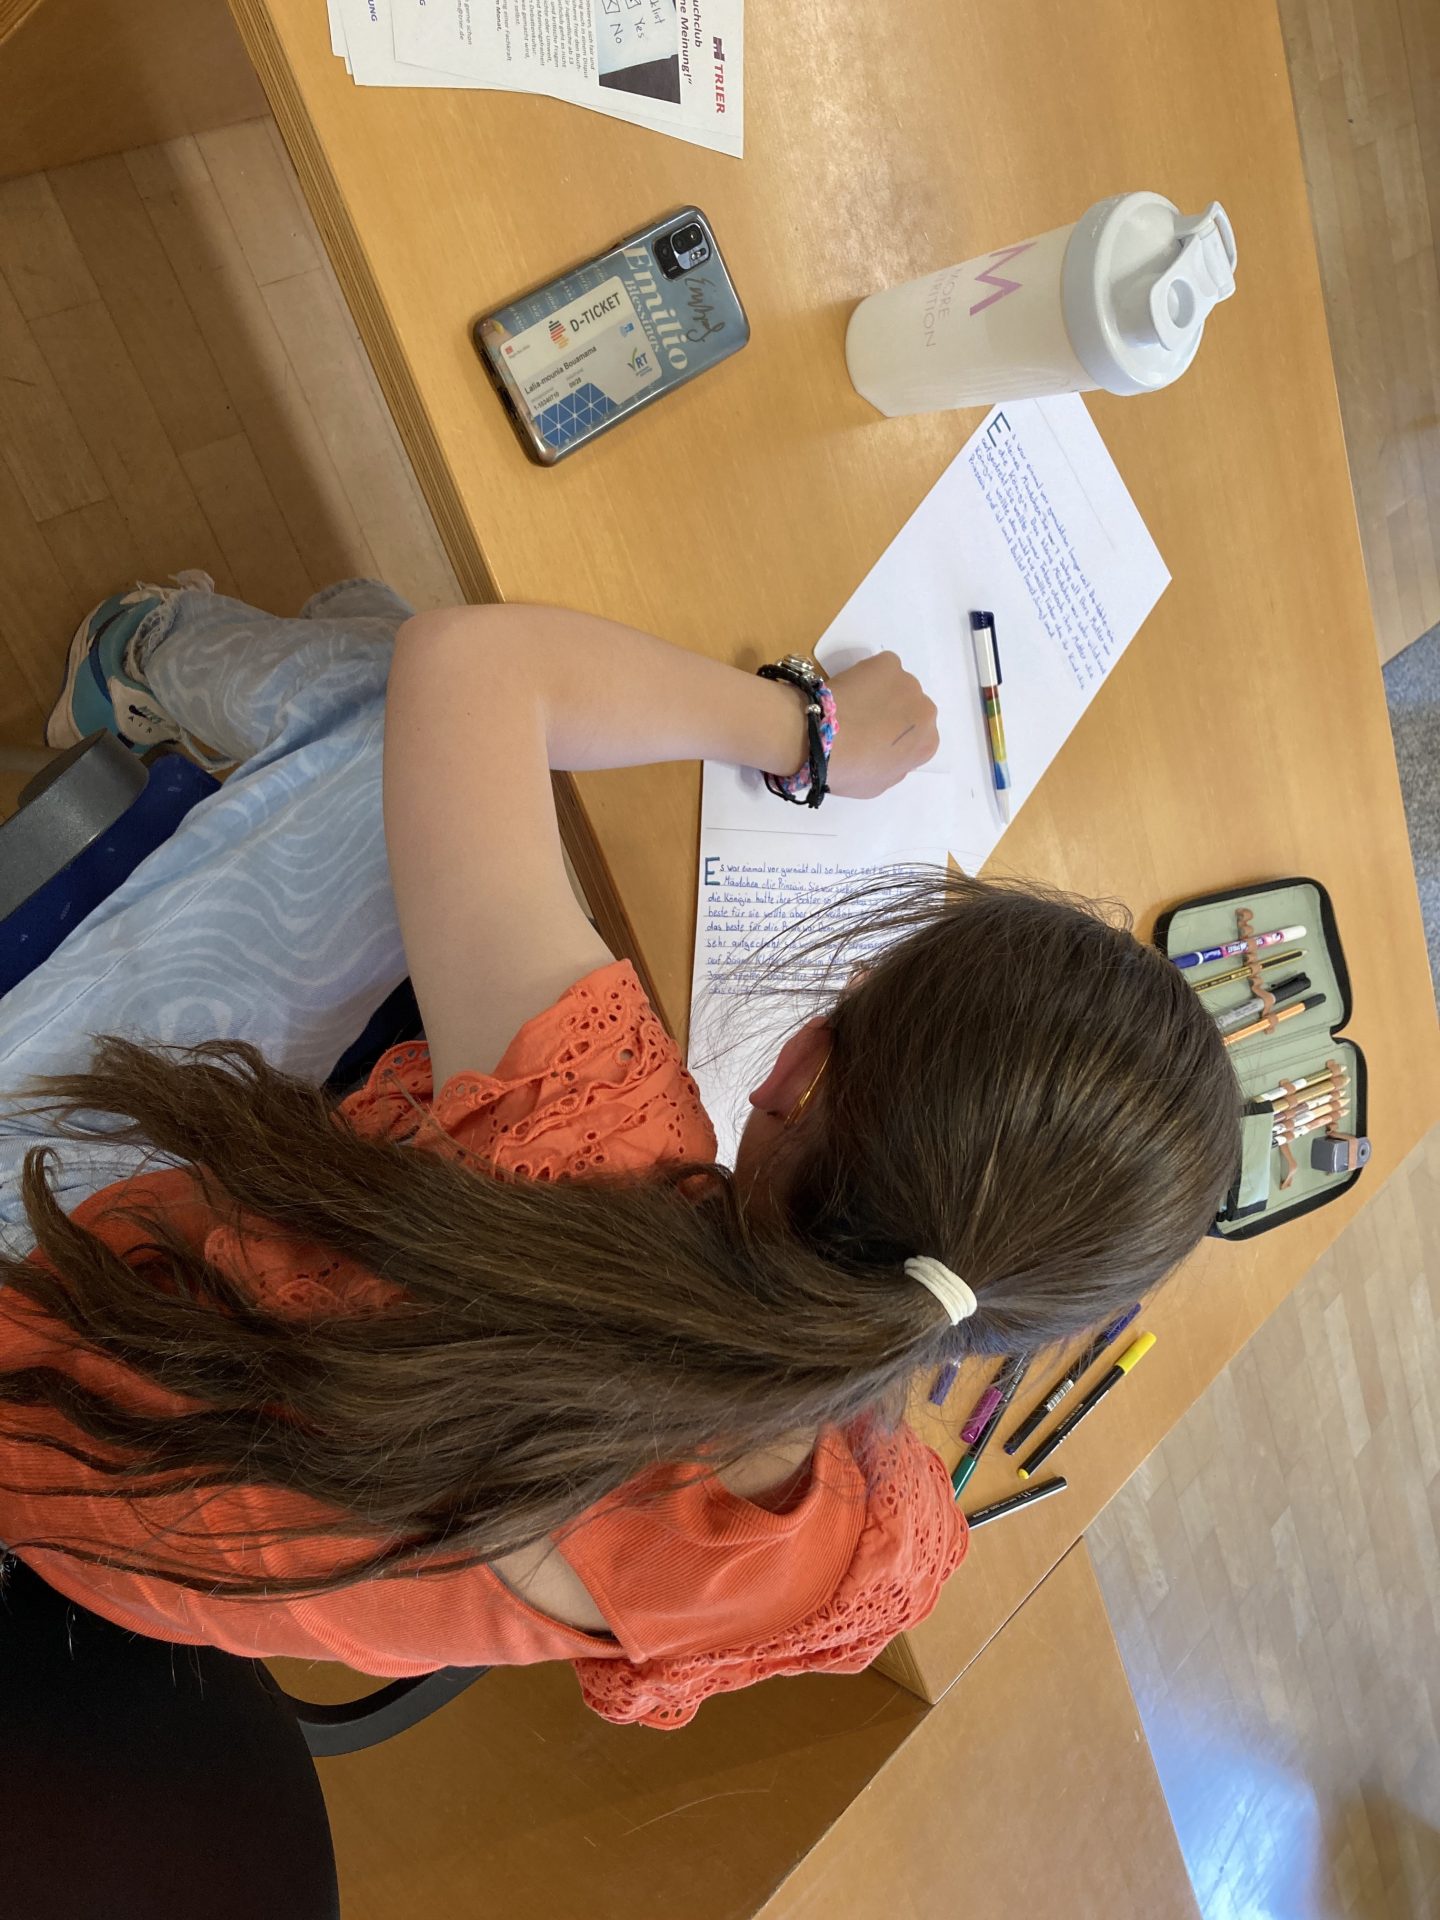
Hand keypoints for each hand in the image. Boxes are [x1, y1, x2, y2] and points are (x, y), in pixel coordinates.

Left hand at [824, 653, 938, 798]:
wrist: (819, 739)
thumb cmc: (849, 770)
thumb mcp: (879, 785)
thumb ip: (894, 766)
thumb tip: (890, 752)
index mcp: (927, 744)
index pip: (919, 740)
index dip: (897, 740)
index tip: (877, 741)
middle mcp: (926, 711)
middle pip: (912, 710)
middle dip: (893, 715)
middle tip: (864, 723)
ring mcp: (908, 683)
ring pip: (897, 687)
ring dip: (881, 694)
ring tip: (853, 705)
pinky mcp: (888, 662)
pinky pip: (881, 668)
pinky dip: (868, 675)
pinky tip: (850, 689)